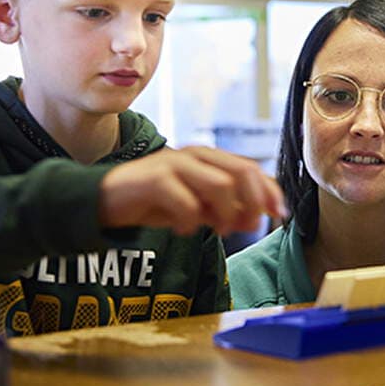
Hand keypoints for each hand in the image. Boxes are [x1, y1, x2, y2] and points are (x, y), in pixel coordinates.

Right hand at [97, 146, 286, 235]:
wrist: (106, 199)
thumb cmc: (154, 200)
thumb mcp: (196, 207)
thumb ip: (224, 209)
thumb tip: (255, 219)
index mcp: (208, 158)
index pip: (250, 168)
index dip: (269, 191)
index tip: (278, 214)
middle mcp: (195, 155)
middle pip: (241, 172)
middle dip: (252, 202)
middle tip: (246, 226)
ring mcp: (174, 164)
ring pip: (219, 185)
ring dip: (225, 213)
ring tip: (215, 229)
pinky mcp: (155, 179)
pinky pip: (186, 202)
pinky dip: (191, 221)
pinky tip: (184, 229)